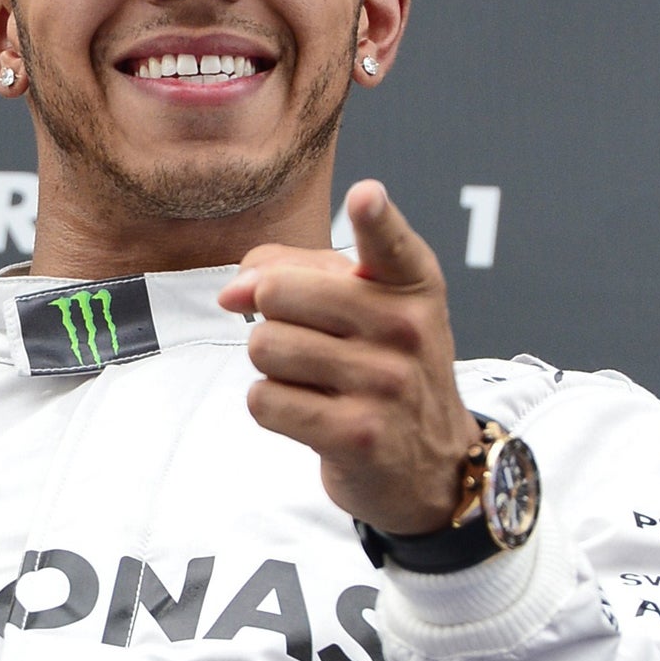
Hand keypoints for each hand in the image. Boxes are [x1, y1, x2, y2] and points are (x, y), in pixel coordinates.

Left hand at [215, 180, 479, 534]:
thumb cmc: (382, 368)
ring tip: (315, 381)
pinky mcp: (357, 434)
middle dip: (271, 317)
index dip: (375, 218)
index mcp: (411, 286)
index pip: (390, 244)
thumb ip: (293, 271)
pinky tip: (310, 413)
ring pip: (264, 347)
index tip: (367, 196)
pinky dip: (272, 406)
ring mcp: (385, 384)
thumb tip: (231, 290)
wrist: (428, 463)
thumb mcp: (363, 307)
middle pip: (278, 293)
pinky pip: (264, 400)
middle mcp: (406, 329)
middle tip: (308, 342)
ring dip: (272, 367)